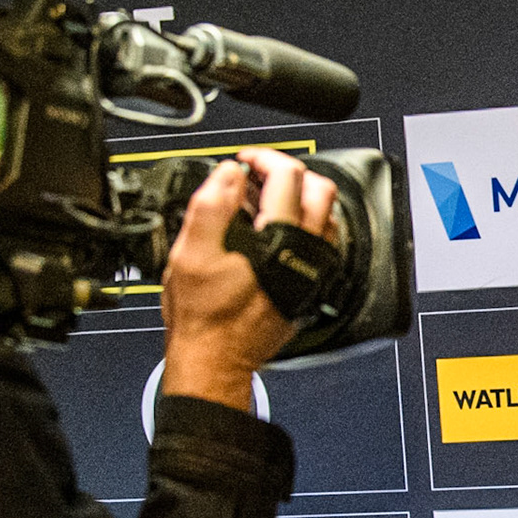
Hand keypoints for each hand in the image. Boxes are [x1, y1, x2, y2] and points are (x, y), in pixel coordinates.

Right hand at [160, 147, 337, 410]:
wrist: (217, 359)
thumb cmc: (204, 316)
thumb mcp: (190, 253)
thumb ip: (211, 205)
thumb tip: (229, 174)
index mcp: (277, 240)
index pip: (287, 176)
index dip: (263, 158)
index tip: (244, 162)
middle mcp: (305, 254)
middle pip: (320, 191)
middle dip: (289, 172)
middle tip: (259, 175)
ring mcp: (313, 271)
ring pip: (327, 217)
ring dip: (301, 198)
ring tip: (267, 200)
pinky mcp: (311, 286)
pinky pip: (322, 244)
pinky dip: (305, 226)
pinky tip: (279, 230)